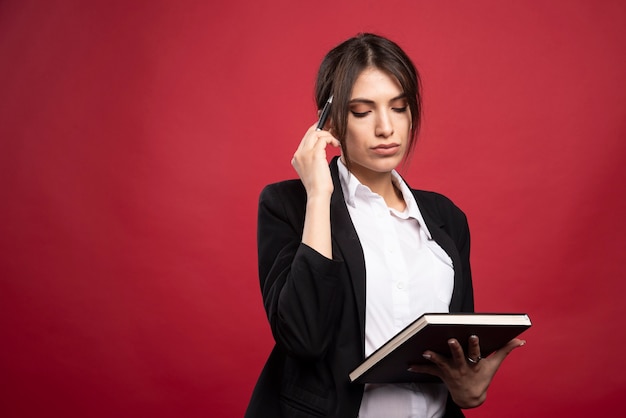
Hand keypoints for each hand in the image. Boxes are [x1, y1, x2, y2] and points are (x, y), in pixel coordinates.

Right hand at [291, 123, 340, 196]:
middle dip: (322, 130)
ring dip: (327, 135)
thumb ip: (312, 159)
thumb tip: (321, 149)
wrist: (318, 194)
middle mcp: (299, 154)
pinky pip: (323, 138)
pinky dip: (331, 138)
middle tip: (332, 133)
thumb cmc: (318, 186)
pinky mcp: (315, 154)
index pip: (305, 139)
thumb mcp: (312, 170)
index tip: (326, 134)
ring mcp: (305, 153)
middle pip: (309, 133)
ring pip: (315, 133)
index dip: (316, 133)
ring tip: (335, 142)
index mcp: (297, 158)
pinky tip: (336, 144)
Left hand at [408, 335, 525, 408]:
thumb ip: (505, 350)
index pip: (476, 352)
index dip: (474, 344)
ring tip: (426, 352)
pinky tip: (409, 365)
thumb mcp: (494, 365)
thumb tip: (521, 341)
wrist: (470, 397)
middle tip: (450, 340)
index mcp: (475, 364)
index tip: (473, 335)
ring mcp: (451, 371)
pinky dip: (419, 367)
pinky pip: (429, 371)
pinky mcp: (441, 374)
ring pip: (442, 363)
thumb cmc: (482, 377)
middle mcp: (462, 367)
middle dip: (455, 349)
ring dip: (433, 358)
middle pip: (458, 357)